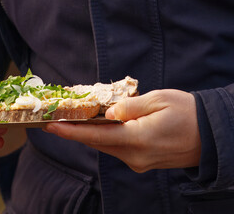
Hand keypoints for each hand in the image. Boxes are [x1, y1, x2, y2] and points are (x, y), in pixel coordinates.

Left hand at [44, 89, 200, 172]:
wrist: (213, 136)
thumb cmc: (189, 113)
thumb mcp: (159, 100)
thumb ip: (129, 107)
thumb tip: (108, 113)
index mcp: (139, 139)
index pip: (96, 136)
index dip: (70, 131)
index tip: (50, 126)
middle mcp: (135, 156)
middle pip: (97, 143)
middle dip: (75, 131)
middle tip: (57, 119)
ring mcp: (138, 162)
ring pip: (106, 146)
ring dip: (91, 134)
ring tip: (75, 120)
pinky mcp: (142, 162)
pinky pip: (117, 149)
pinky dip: (106, 137)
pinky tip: (101, 126)